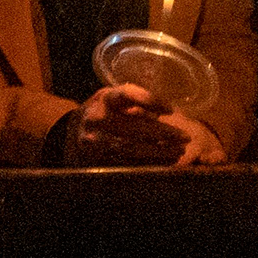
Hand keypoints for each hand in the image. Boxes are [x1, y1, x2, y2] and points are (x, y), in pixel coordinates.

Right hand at [63, 85, 202, 167]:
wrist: (72, 133)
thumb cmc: (103, 113)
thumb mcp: (113, 99)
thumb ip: (134, 100)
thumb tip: (167, 109)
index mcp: (104, 99)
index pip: (127, 95)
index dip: (150, 100)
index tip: (170, 109)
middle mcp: (96, 118)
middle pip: (134, 126)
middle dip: (163, 133)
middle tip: (185, 137)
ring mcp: (94, 140)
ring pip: (130, 147)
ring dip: (158, 151)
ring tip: (178, 152)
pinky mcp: (95, 158)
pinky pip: (125, 162)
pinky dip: (147, 163)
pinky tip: (163, 163)